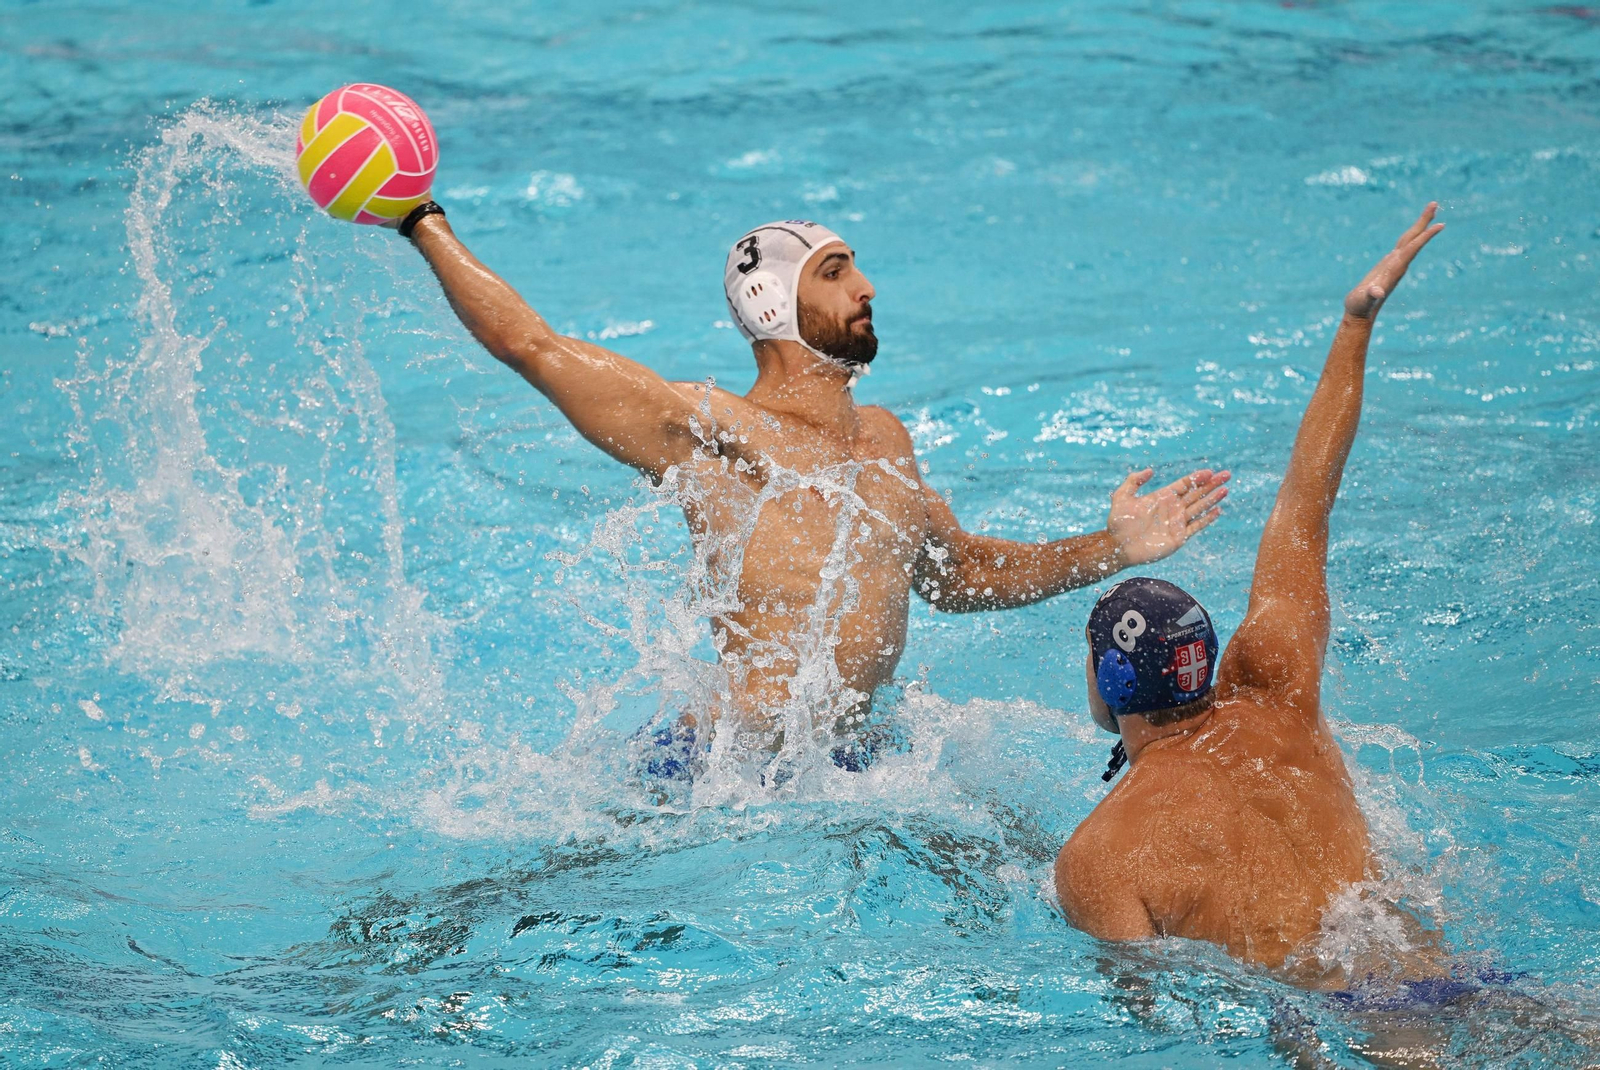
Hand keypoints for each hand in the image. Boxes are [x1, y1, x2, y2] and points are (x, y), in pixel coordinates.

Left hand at [1107, 468, 1229, 566]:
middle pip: (1196, 494)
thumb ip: (1134, 481)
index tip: (1210, 471)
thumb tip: (1150, 470)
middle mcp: (1172, 509)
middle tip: (1227, 475)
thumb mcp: (1121, 496)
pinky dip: (1206, 519)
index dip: (1197, 478)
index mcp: (1162, 497)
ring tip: (1226, 489)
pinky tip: (1217, 510)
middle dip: (1211, 484)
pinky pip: (1196, 526)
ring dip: (1213, 499)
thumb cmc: (1118, 522)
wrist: (1117, 546)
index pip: (1184, 485)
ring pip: (1199, 507)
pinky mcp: (1178, 537)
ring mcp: (1176, 523)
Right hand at [1344, 202, 1444, 321]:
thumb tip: (1377, 292)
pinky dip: (1411, 235)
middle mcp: (1398, 264)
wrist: (1361, 314)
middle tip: (1434, 203)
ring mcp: (1395, 264)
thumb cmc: (1360, 306)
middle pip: (1415, 239)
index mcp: (1395, 268)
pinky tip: (1414, 232)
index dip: (1425, 237)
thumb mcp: (1363, 300)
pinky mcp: (1389, 265)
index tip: (1440, 225)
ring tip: (1430, 211)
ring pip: (1411, 240)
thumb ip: (1371, 295)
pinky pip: (1404, 245)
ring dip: (1420, 225)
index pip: (1413, 248)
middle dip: (1424, 221)